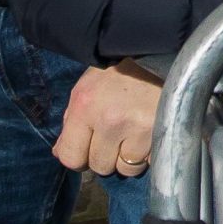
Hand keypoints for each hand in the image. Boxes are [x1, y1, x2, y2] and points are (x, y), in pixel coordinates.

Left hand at [54, 62, 163, 178]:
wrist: (158, 54)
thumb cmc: (119, 72)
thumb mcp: (87, 88)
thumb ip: (71, 121)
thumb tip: (61, 153)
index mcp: (85, 106)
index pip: (71, 157)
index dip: (78, 158)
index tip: (87, 149)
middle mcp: (110, 120)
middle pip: (100, 166)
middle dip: (106, 155)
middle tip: (115, 135)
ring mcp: (138, 128)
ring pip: (126, 168)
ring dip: (128, 158)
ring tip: (134, 133)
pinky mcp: (161, 133)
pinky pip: (148, 162)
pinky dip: (147, 154)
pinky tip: (148, 133)